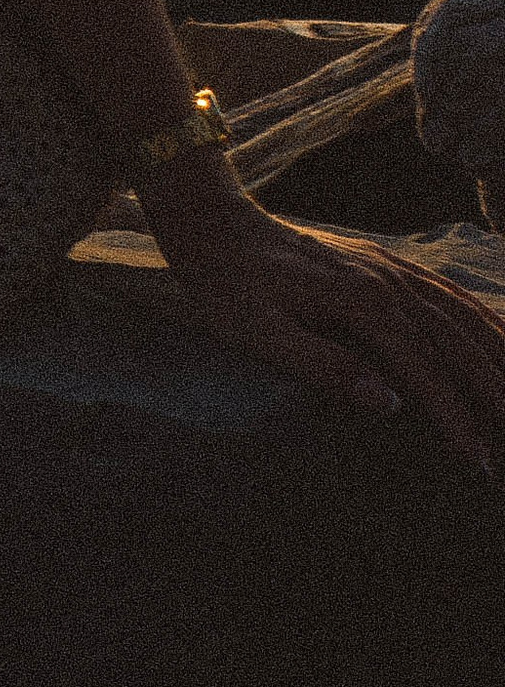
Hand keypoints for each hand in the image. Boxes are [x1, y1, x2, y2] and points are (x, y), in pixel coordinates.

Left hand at [149, 185, 504, 478]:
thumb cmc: (226, 284)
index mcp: (360, 301)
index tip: (480, 465)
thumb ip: (323, 365)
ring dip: (499, 354)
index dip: (455, 418)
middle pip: (457, 341)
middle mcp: (386, 279)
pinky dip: (481, 316)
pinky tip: (497, 335)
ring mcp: (388, 266)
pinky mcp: (382, 262)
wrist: (212, 222)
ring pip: (461, 313)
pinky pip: (446, 291)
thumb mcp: (256, 332)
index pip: (424, 369)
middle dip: (495, 393)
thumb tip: (389, 403)